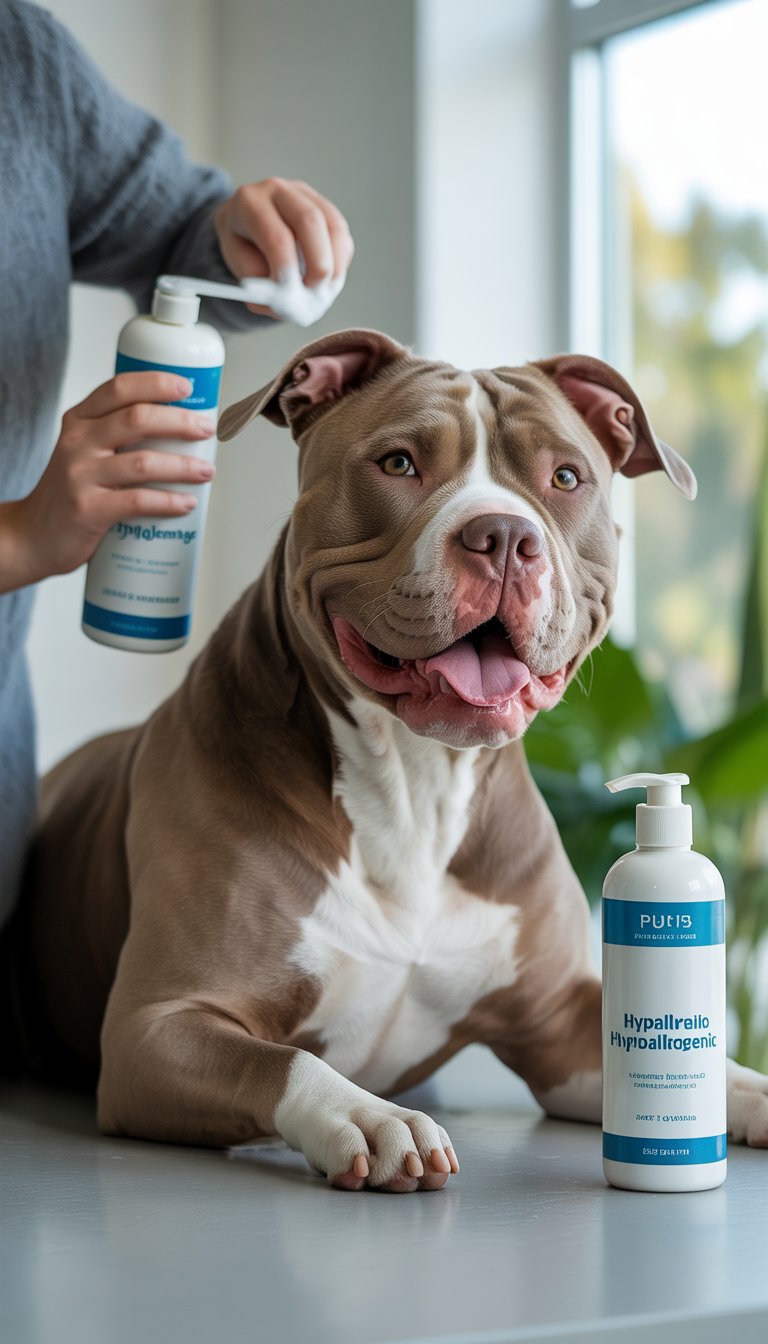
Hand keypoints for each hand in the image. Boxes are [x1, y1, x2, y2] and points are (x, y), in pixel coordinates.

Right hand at [0, 372, 216, 592]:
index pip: (119, 388)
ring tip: (206, 471)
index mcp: (79, 421)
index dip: (157, 383)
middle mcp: (77, 442)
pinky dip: (168, 501)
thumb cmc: (70, 493)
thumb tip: (177, 432)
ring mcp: (80, 475)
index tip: (187, 387)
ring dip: (183, 466)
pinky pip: (137, 501)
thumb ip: (116, 437)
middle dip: (180, 422)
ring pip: (143, 462)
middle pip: (137, 419)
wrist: (33, 536)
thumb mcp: (84, 452)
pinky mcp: (87, 509)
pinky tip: (186, 503)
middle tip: (206, 429)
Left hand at [213, 177, 353, 316]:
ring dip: (335, 266)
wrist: (244, 224)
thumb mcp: (237, 263)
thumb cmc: (241, 246)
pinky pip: (342, 236)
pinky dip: (340, 262)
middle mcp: (279, 190)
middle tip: (316, 295)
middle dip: (319, 265)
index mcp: (249, 201)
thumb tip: (285, 297)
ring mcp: (306, 195)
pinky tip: (327, 278)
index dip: (287, 270)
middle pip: (311, 221)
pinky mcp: (325, 207)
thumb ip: (258, 280)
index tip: (291, 297)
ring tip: (324, 291)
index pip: (276, 237)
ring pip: (335, 227)